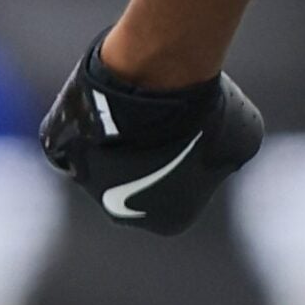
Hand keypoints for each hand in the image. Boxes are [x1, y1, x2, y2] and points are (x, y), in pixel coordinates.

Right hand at [39, 35, 265, 235]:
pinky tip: (112, 97)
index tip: (202, 131)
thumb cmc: (206, 115)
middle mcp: (121, 212)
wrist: (157, 85)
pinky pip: (78, 134)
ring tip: (147, 99)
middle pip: (139, 179)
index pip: (184, 194)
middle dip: (156, 150)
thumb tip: (223, 153)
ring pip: (106, 157)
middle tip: (174, 115)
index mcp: (168, 218)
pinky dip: (92, 117)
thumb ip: (231, 153)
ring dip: (124, 134)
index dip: (195, 158)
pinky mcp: (59, 148)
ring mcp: (84, 181)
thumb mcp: (244, 136)